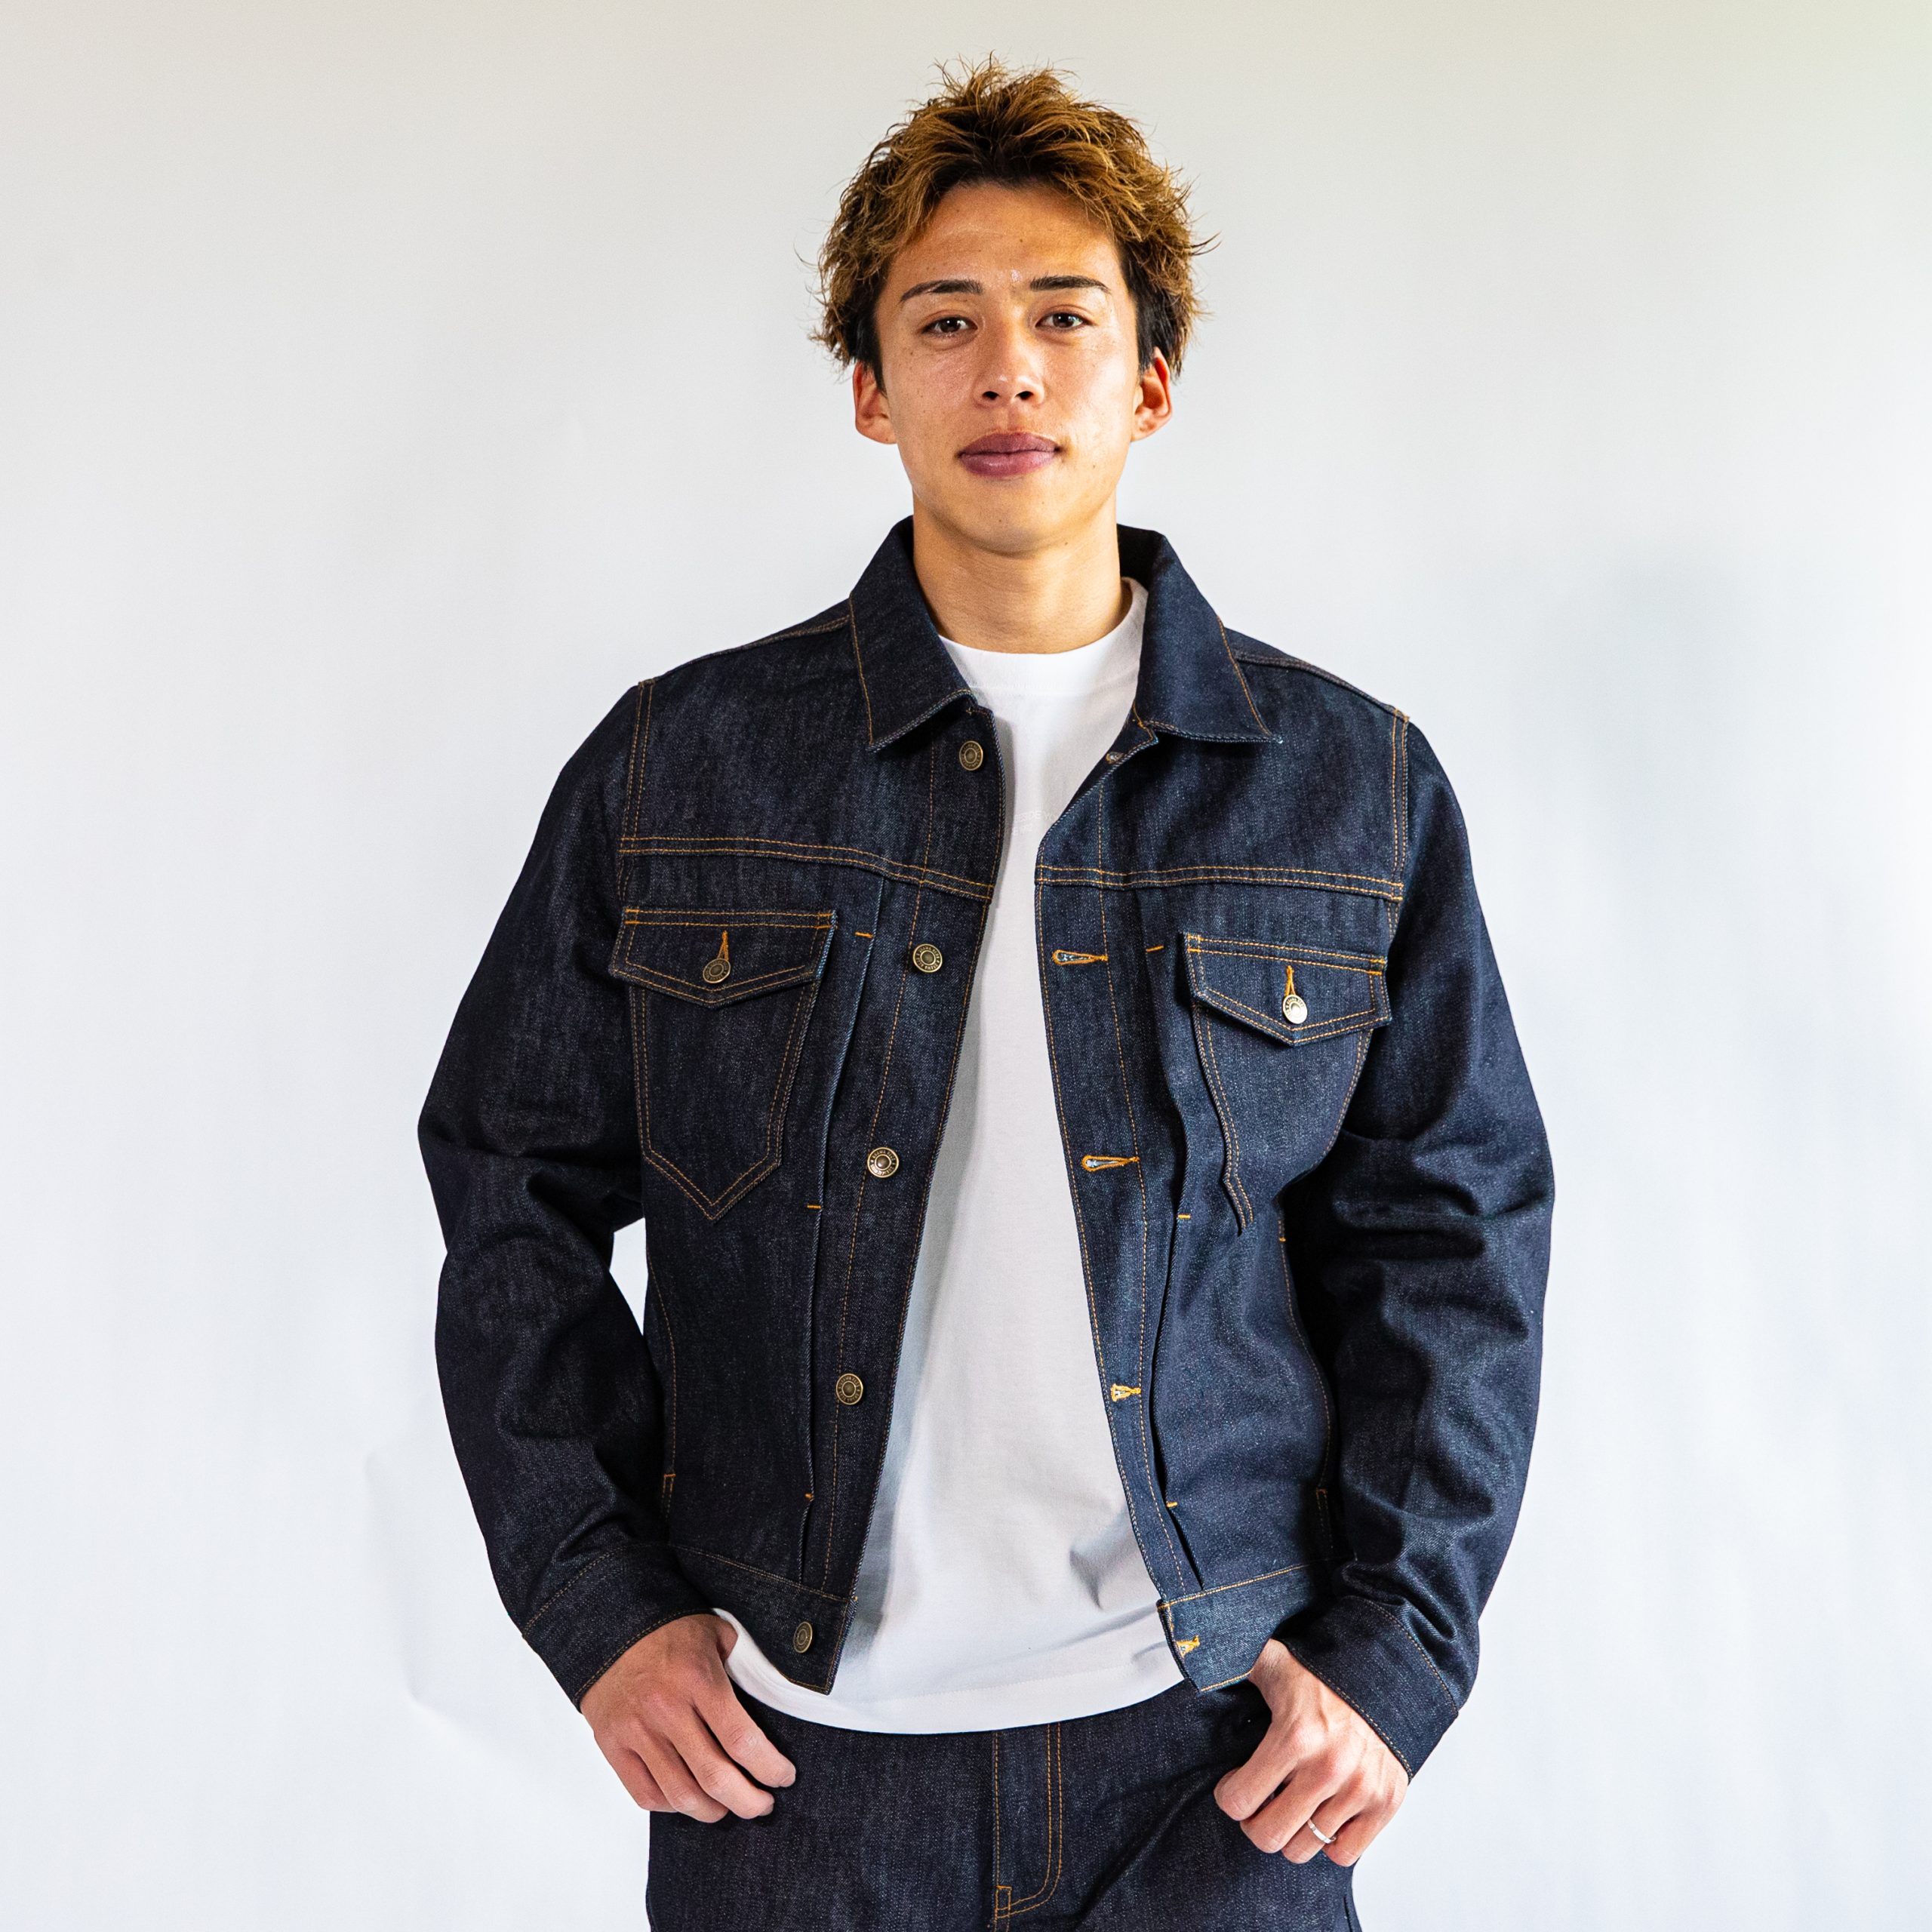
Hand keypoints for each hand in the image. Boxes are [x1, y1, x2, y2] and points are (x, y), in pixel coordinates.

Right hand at [579, 1612, 796, 1820]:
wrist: (610, 1627)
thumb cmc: (670, 1631)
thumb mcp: (717, 1632)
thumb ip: (744, 1665)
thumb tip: (773, 1697)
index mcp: (698, 1679)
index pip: (741, 1740)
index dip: (769, 1768)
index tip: (785, 1777)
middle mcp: (666, 1709)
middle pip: (715, 1777)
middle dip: (748, 1801)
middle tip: (763, 1805)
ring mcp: (637, 1731)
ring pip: (681, 1795)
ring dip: (713, 1811)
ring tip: (729, 1806)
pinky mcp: (613, 1746)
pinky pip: (646, 1795)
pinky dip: (674, 1807)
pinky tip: (691, 1799)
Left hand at [1213, 1637, 1408, 1864]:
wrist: (1386, 1674)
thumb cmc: (1321, 1674)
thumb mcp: (1272, 1660)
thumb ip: (1231, 1658)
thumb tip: (1193, 1654)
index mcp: (1295, 1736)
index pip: (1238, 1802)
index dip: (1229, 1794)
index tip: (1235, 1782)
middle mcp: (1329, 1768)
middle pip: (1268, 1836)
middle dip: (1255, 1821)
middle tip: (1261, 1800)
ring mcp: (1360, 1789)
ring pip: (1303, 1850)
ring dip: (1291, 1831)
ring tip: (1291, 1803)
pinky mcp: (1386, 1803)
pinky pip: (1344, 1855)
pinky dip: (1330, 1841)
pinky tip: (1322, 1812)